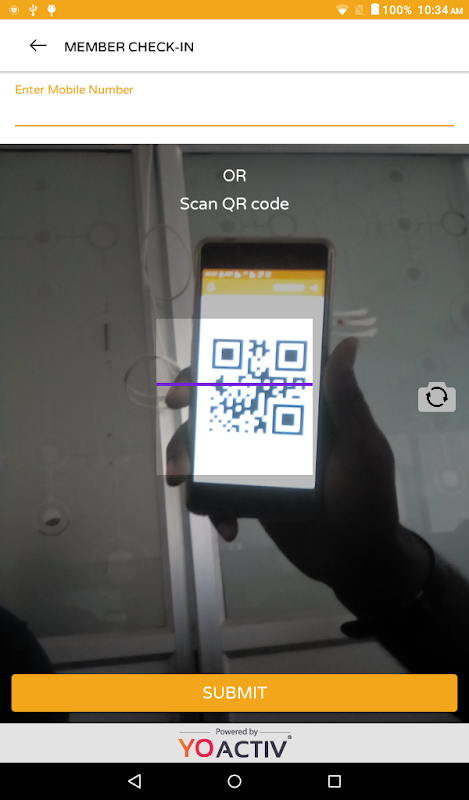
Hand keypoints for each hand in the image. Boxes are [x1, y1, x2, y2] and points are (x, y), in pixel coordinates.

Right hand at [165, 338, 430, 616]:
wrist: (355, 560)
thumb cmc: (366, 499)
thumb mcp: (362, 450)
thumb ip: (347, 402)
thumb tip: (347, 345)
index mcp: (304, 409)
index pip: (265, 372)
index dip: (231, 360)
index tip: (207, 363)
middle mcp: (277, 428)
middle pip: (225, 403)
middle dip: (194, 402)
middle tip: (176, 406)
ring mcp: (258, 461)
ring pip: (210, 446)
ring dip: (187, 456)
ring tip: (181, 479)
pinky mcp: (247, 493)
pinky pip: (216, 491)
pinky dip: (212, 507)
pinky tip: (228, 526)